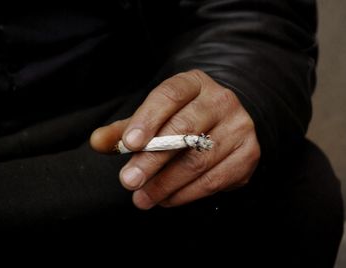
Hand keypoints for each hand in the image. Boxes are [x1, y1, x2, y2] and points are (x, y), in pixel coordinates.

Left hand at [90, 70, 259, 208]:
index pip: (170, 95)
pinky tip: (166, 199)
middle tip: (128, 181)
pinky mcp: (248, 154)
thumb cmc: (182, 119)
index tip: (129, 144)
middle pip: (185, 129)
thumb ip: (126, 130)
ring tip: (142, 198)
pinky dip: (186, 194)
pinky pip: (214, 179)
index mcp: (195, 83)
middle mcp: (221, 100)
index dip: (148, 119)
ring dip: (166, 183)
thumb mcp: (154, 117)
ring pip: (199, 159)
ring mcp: (239, 127)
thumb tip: (97, 142)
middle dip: (153, 159)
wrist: (227, 124)